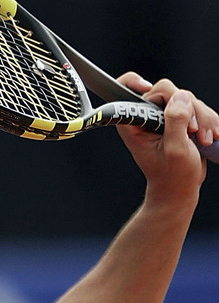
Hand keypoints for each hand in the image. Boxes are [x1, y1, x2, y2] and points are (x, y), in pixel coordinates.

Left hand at [115, 72, 217, 203]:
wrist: (181, 187)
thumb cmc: (172, 174)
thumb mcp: (175, 149)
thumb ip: (175, 121)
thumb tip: (180, 97)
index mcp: (133, 122)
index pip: (126, 91)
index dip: (135, 83)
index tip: (146, 87)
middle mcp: (146, 115)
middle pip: (167, 90)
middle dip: (188, 109)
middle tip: (195, 132)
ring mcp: (163, 115)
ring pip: (187, 99)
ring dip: (203, 119)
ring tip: (204, 141)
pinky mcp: (180, 118)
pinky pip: (198, 107)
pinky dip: (208, 120)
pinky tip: (210, 137)